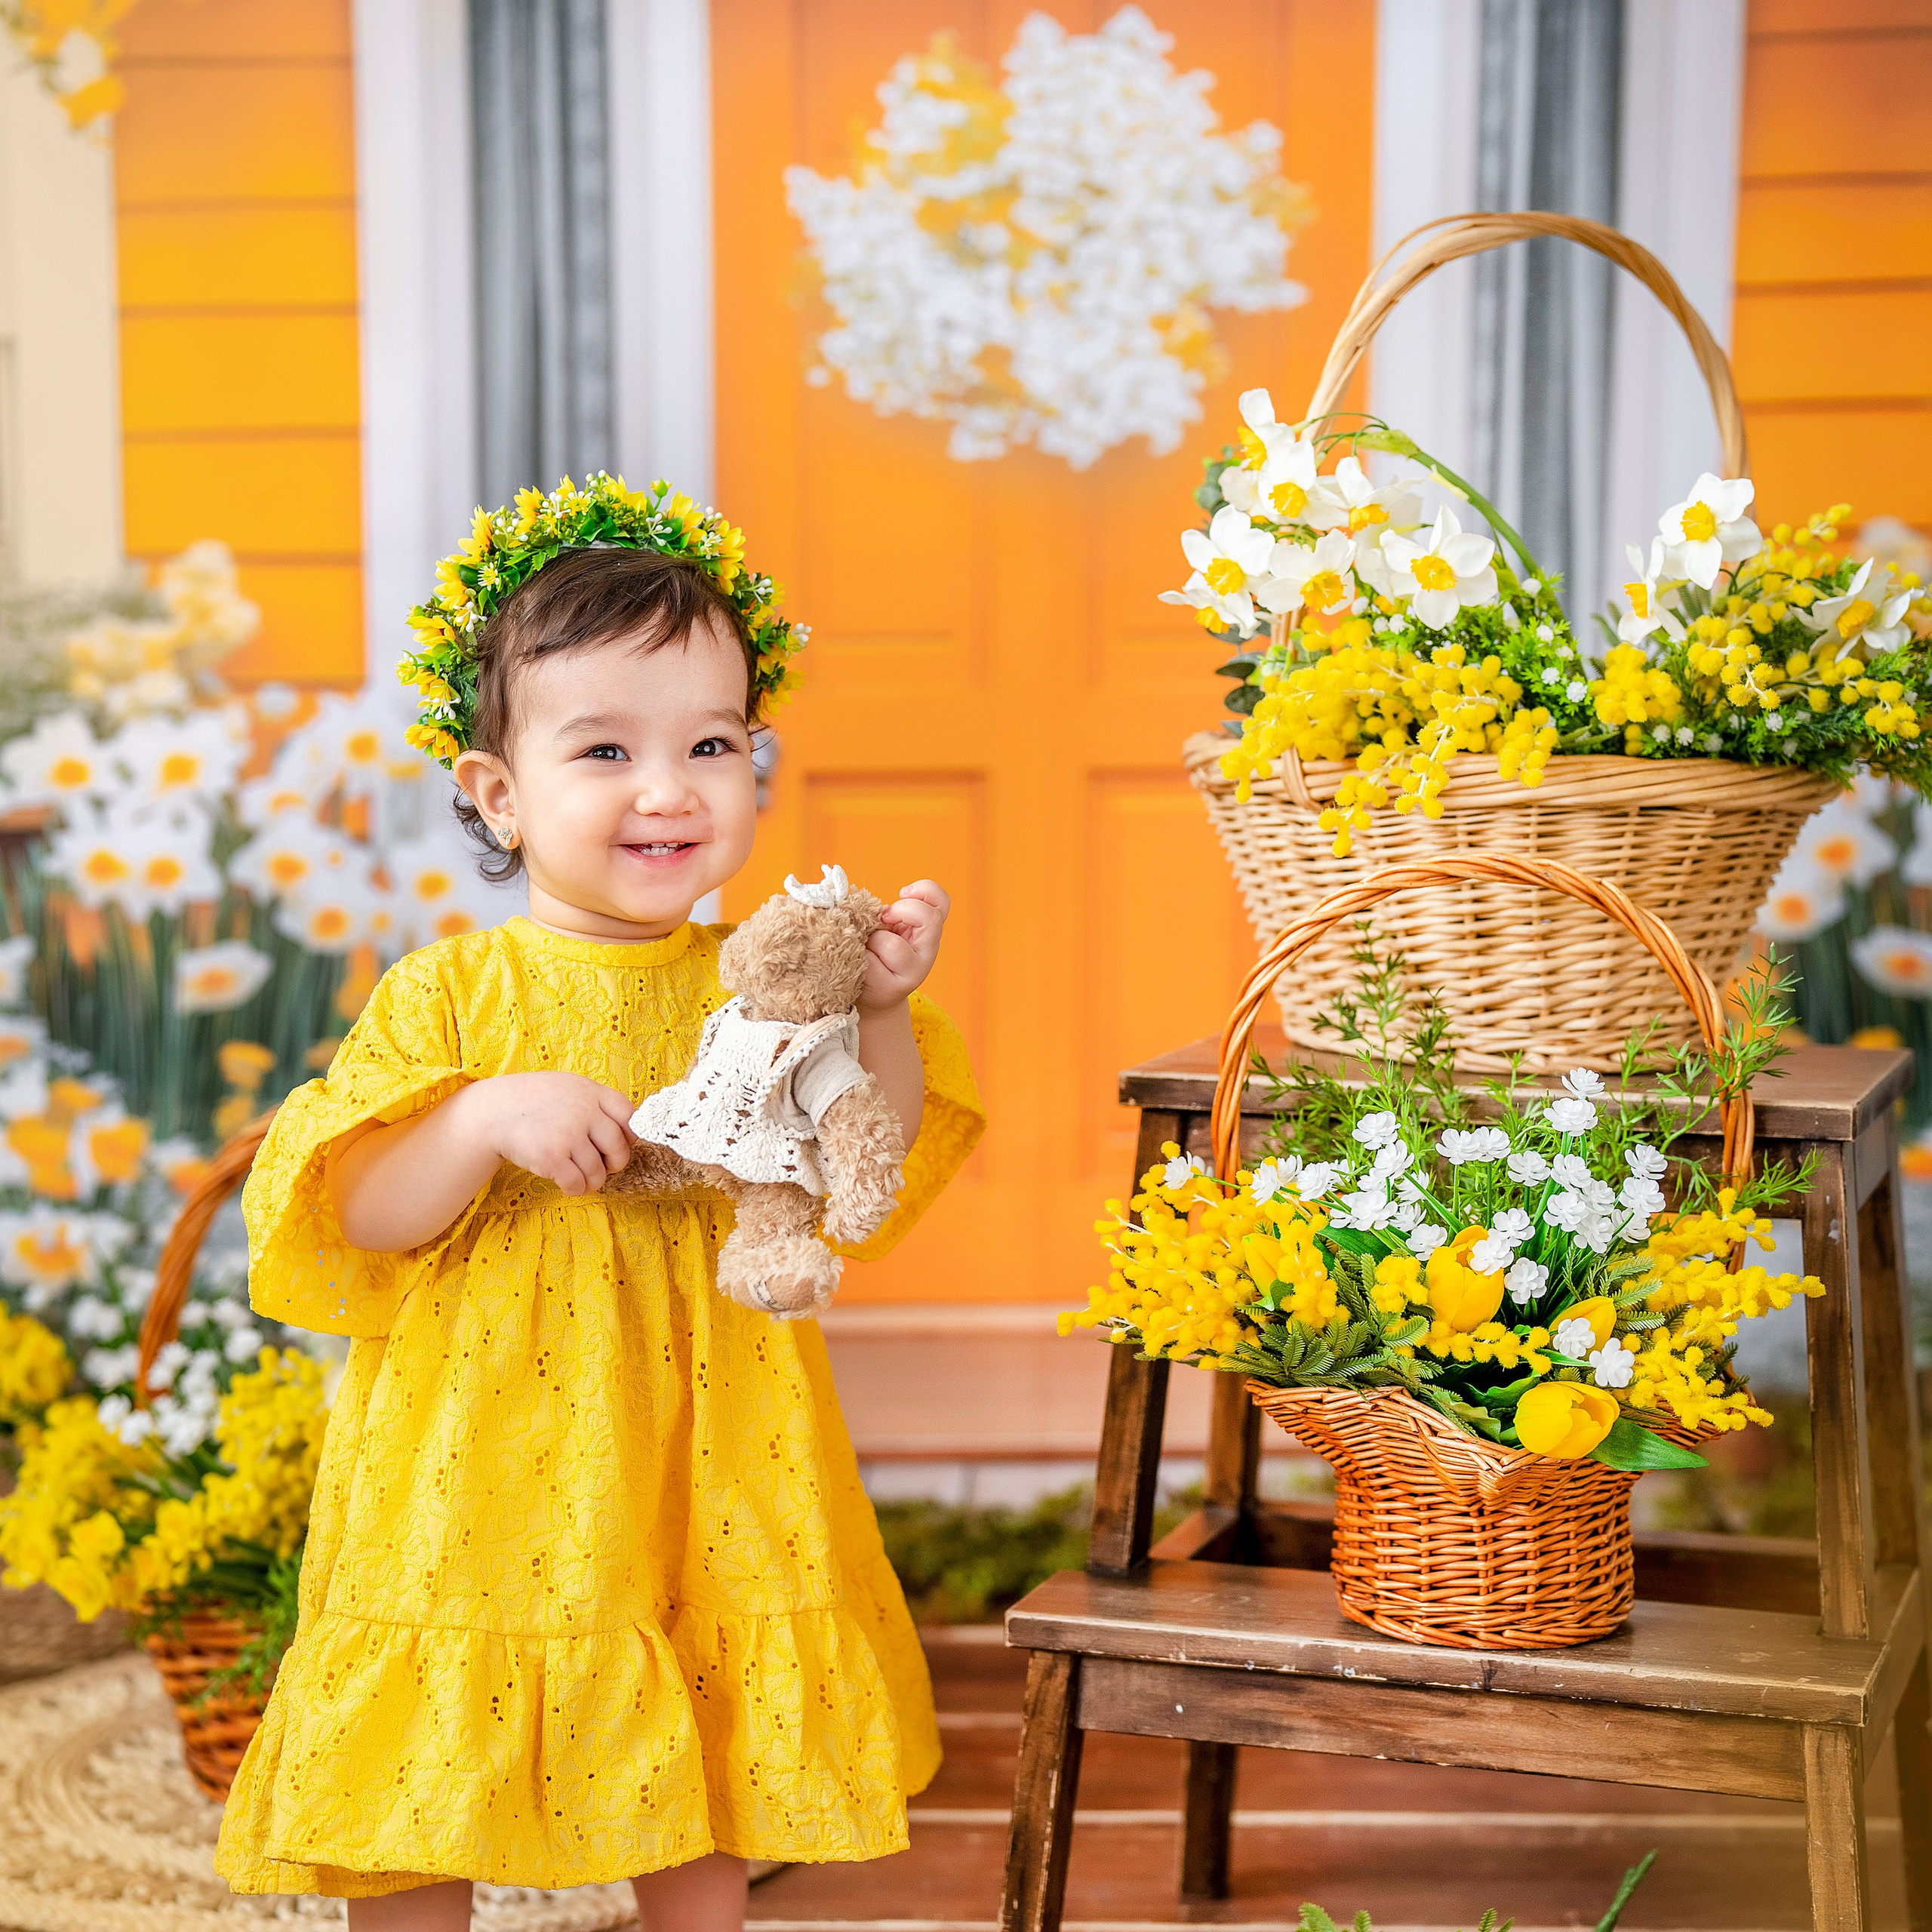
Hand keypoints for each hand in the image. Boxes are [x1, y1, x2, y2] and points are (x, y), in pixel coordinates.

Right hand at [459, 1072, 635, 1194]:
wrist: (492, 1112)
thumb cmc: (534, 1102)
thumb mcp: (569, 1088)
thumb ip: (596, 1104)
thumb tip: (628, 1131)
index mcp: (591, 1092)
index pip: (629, 1116)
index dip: (629, 1136)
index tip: (619, 1144)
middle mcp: (583, 1112)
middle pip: (619, 1149)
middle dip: (615, 1164)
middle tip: (604, 1167)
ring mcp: (568, 1135)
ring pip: (598, 1172)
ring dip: (592, 1181)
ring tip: (581, 1177)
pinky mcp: (551, 1157)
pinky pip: (577, 1184)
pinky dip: (575, 1189)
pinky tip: (567, 1183)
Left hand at [860, 879, 948, 1011]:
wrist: (869, 991)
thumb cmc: (876, 951)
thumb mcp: (888, 926)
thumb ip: (891, 912)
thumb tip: (870, 905)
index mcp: (929, 929)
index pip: (942, 901)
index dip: (923, 890)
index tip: (901, 894)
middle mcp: (928, 950)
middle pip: (929, 917)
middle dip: (901, 911)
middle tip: (884, 920)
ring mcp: (915, 972)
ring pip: (892, 944)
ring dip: (872, 941)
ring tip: (869, 950)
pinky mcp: (895, 988)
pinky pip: (872, 963)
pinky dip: (861, 959)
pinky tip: (862, 966)